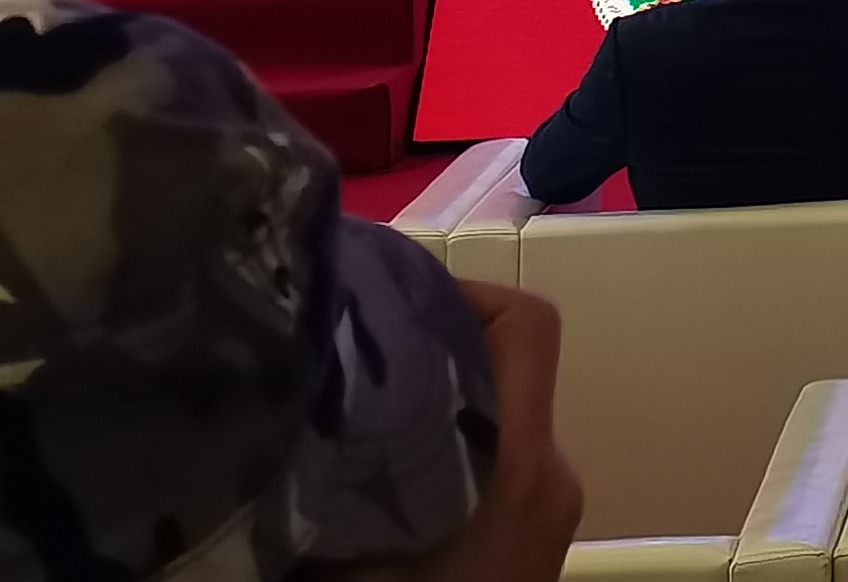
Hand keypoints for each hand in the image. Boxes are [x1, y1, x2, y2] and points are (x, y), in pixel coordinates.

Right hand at [357, 283, 582, 581]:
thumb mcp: (346, 553)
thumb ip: (330, 475)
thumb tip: (292, 406)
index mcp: (517, 465)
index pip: (528, 328)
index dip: (466, 293)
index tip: (391, 306)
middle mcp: (551, 471)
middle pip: (509, 361)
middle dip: (437, 344)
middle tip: (359, 354)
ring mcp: (554, 500)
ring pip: (501, 407)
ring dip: (442, 396)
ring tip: (366, 410)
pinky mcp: (542, 524)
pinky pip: (502, 450)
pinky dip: (455, 439)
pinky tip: (394, 467)